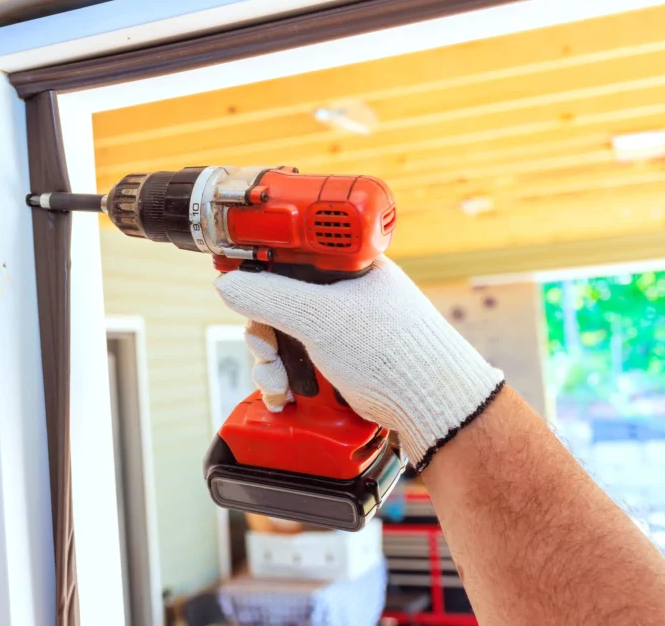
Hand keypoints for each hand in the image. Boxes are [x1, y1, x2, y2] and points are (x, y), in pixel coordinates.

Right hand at [215, 257, 504, 470]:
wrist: (436, 409)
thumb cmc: (396, 353)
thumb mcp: (322, 317)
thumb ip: (270, 296)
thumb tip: (228, 283)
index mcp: (350, 267)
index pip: (291, 255)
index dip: (260, 270)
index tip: (235, 281)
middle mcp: (348, 296)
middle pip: (281, 303)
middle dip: (263, 333)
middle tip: (264, 351)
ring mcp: (348, 332)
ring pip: (288, 338)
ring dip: (272, 364)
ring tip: (279, 387)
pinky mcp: (347, 364)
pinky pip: (303, 364)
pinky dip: (288, 381)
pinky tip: (286, 398)